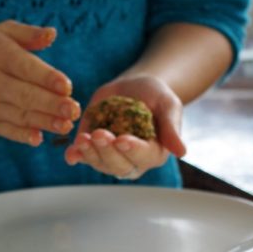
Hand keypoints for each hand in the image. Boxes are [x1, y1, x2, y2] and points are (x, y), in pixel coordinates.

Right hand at [0, 20, 79, 145]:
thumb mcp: (3, 33)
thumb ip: (29, 34)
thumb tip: (52, 33)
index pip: (25, 67)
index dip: (46, 78)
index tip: (67, 86)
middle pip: (25, 95)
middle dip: (51, 104)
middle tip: (74, 110)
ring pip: (20, 115)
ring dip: (45, 122)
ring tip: (66, 125)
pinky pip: (7, 130)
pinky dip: (22, 136)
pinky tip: (39, 139)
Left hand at [64, 75, 184, 178]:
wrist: (133, 87)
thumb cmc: (155, 96)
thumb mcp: (168, 105)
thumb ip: (172, 128)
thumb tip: (181, 152)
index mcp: (154, 153)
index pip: (143, 156)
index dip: (132, 150)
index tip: (122, 139)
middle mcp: (131, 160)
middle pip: (119, 165)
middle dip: (108, 151)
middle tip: (100, 134)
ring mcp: (110, 157)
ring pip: (99, 163)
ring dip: (90, 154)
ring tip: (83, 139)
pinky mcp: (92, 149)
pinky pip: (83, 157)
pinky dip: (76, 155)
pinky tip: (70, 152)